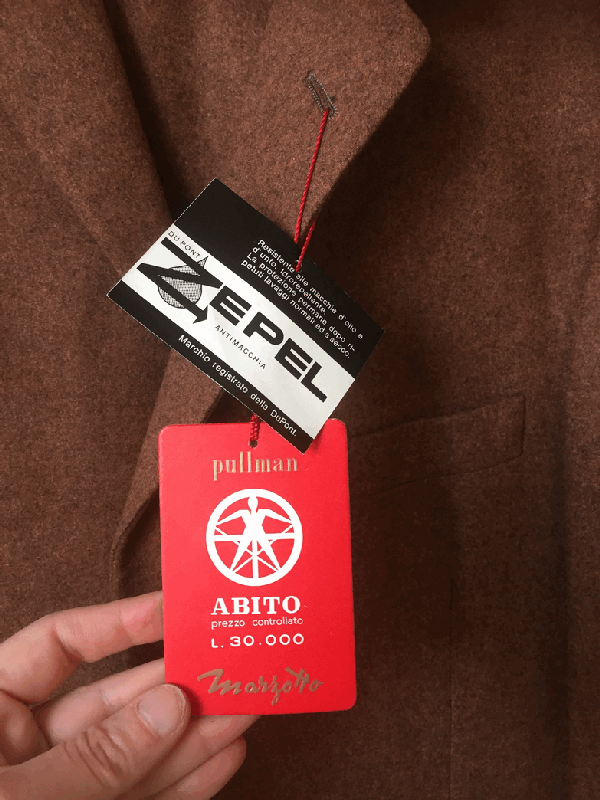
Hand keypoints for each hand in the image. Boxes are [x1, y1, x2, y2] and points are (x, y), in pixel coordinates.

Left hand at [0, 591, 255, 798]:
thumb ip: (93, 759)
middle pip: (110, 702)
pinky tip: (223, 760)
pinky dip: (184, 787)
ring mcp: (59, 793)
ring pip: (136, 755)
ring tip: (244, 709)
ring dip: (193, 736)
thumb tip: (169, 704)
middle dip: (174, 686)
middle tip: (231, 666)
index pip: (57, 647)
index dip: (118, 623)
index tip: (174, 610)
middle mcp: (24, 751)